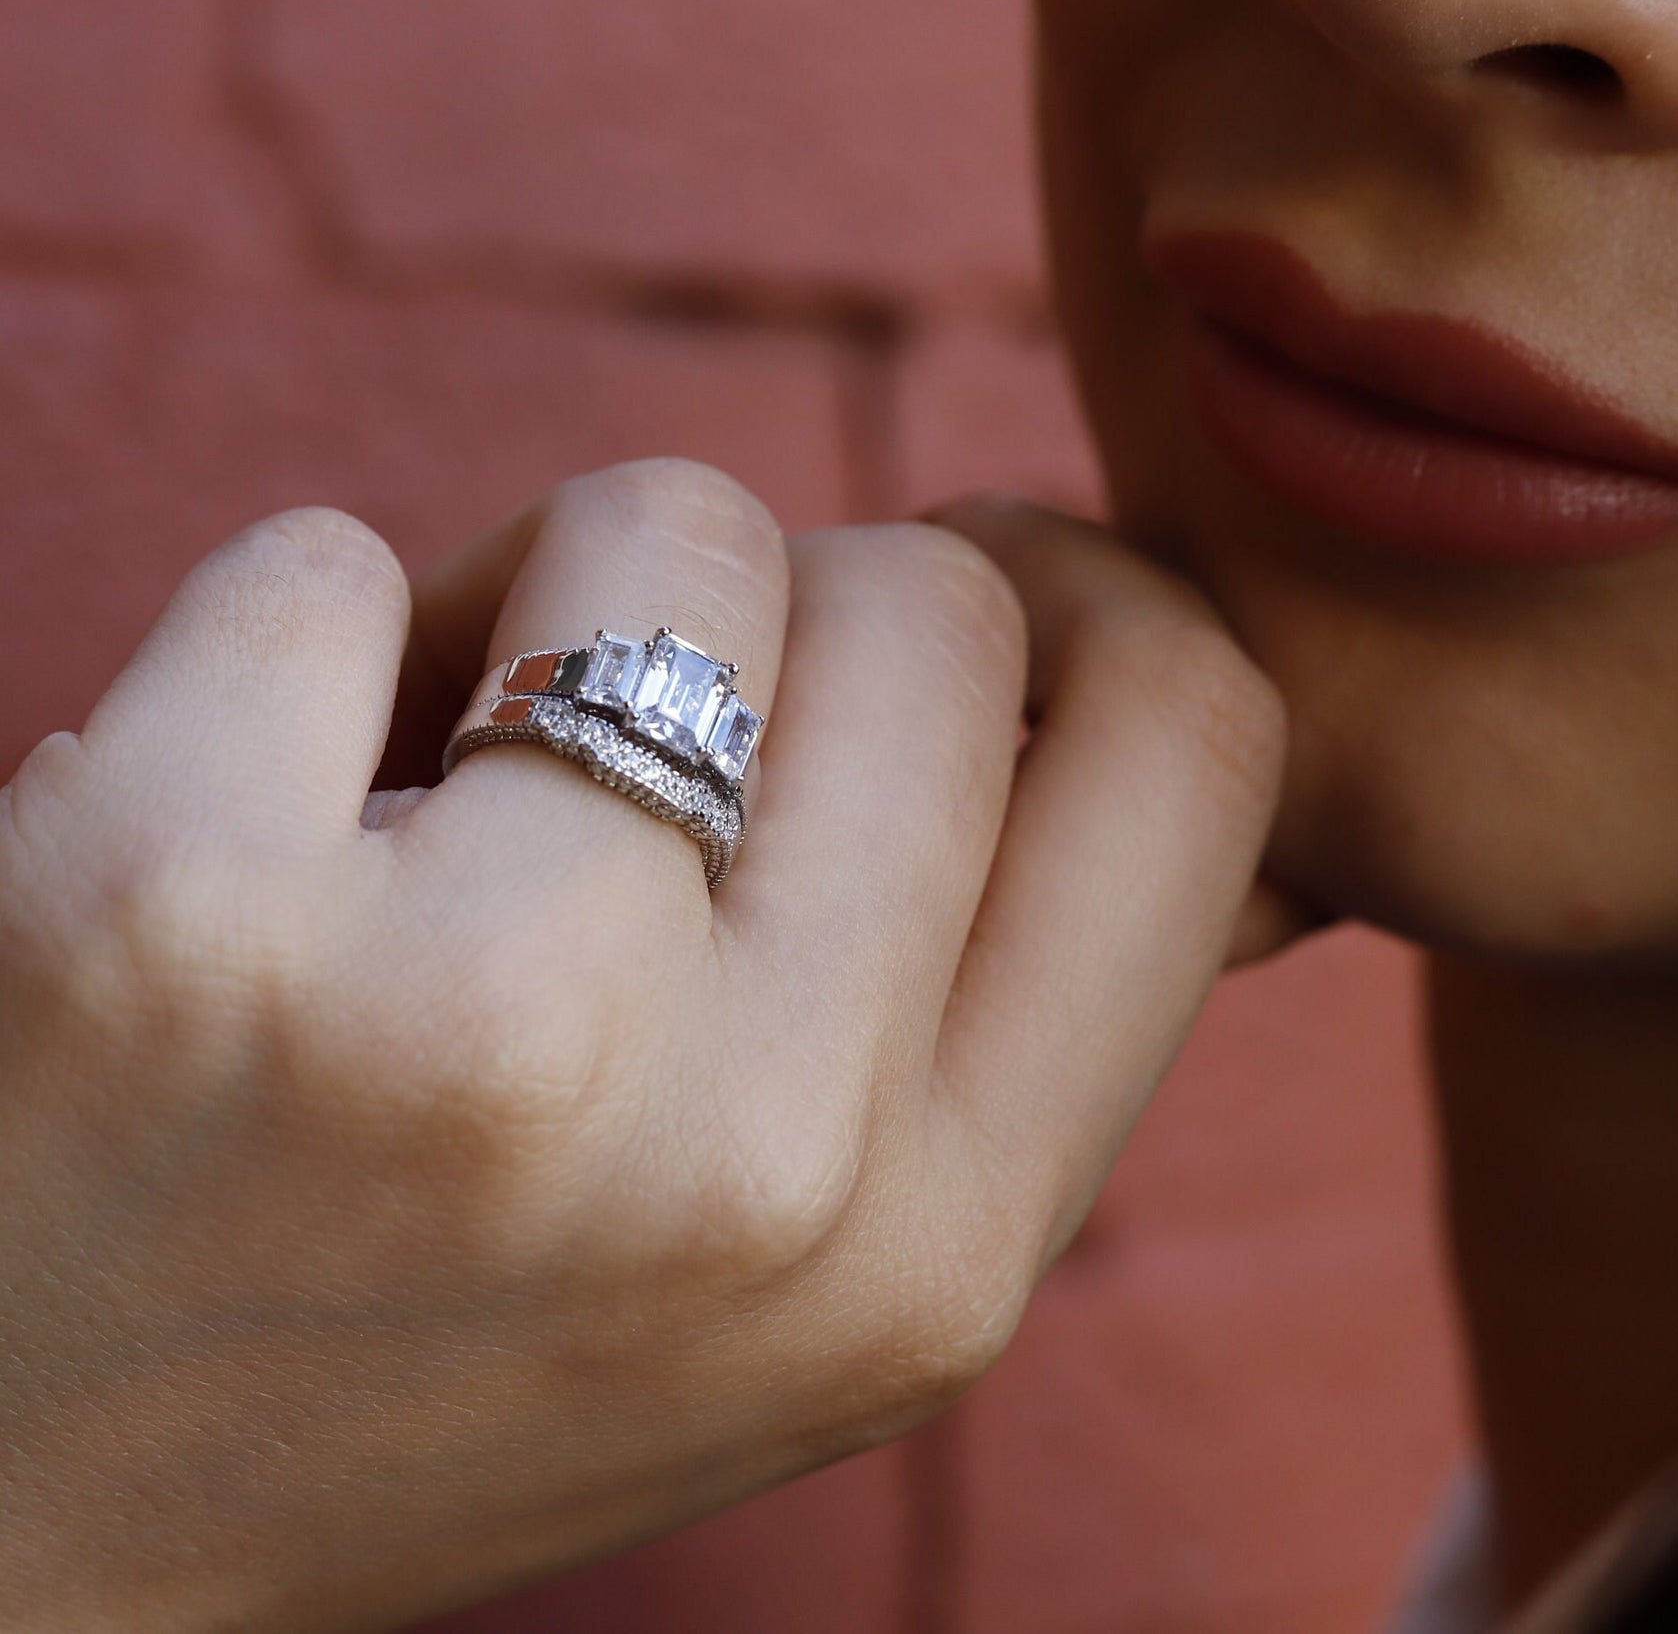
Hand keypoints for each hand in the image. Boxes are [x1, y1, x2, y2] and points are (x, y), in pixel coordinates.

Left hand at [0, 459, 1286, 1632]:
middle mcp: (761, 1156)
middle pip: (933, 596)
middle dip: (788, 613)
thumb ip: (982, 988)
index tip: (953, 617)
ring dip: (544, 594)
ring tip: (429, 787)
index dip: (1096, 607)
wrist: (31, 1515)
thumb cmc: (444, 1327)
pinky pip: (325, 560)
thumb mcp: (805, 1253)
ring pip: (667, 522)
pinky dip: (287, 643)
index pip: (1201, 742)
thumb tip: (1122, 672)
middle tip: (633, 746)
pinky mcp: (179, 911)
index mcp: (945, 1243)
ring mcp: (483, 1030)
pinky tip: (234, 830)